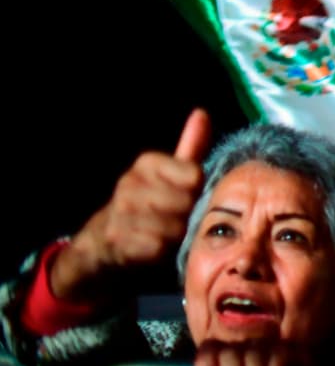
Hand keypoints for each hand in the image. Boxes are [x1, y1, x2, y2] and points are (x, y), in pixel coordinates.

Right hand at [52, 109, 212, 301]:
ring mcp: (121, 211)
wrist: (102, 242)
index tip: (189, 197)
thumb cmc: (148, 205)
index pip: (194, 176)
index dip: (198, 192)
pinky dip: (163, 252)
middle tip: (180, 220)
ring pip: (175, 226)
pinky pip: (159, 247)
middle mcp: (130, 182)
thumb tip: (201, 113)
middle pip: (187, 202)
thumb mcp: (168, 173)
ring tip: (168, 234)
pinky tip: (155, 248)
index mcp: (147, 163)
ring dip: (177, 235)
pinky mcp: (117, 239)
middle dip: (189, 216)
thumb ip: (190, 148)